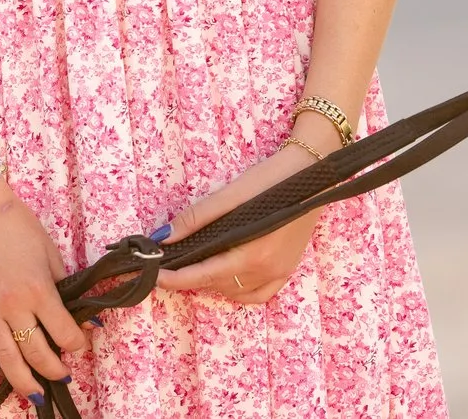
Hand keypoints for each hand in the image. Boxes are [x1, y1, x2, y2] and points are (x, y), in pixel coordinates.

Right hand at [0, 160, 90, 404]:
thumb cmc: (14, 222)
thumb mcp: (48, 249)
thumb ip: (63, 284)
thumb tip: (80, 313)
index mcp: (38, 289)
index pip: (64, 332)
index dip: (77, 344)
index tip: (80, 343)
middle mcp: (12, 306)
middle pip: (37, 353)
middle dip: (54, 370)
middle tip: (62, 374)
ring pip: (6, 360)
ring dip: (24, 383)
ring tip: (36, 396)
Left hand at [153, 137, 326, 306]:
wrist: (314, 173)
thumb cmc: (272, 179)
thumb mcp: (232, 193)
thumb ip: (197, 217)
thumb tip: (164, 237)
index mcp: (252, 253)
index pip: (204, 275)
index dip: (175, 278)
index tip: (153, 276)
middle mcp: (267, 270)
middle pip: (217, 284)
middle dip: (191, 277)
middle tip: (171, 263)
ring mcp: (280, 273)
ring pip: (235, 291)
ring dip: (212, 283)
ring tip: (197, 264)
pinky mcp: (289, 270)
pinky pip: (258, 295)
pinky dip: (238, 290)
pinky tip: (227, 277)